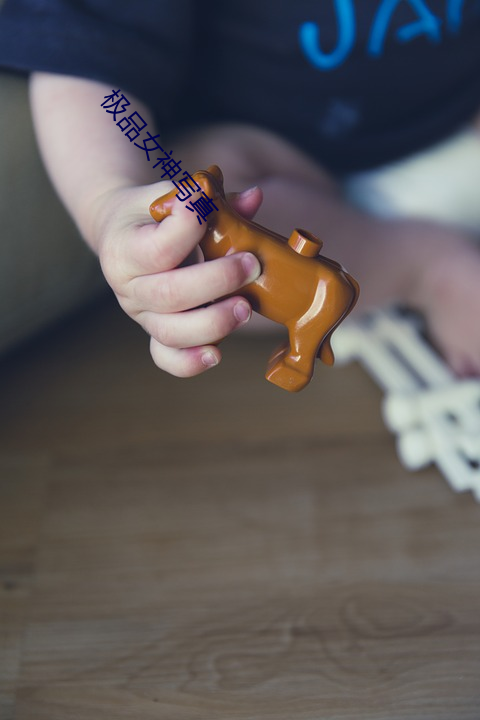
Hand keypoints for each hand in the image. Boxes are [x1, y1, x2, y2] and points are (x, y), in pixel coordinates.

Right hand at [92, 181, 262, 375]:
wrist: (122, 233)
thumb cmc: (152, 213)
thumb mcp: (168, 196)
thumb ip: (207, 198)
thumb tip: (253, 198)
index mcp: (123, 250)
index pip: (157, 249)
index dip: (187, 230)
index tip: (209, 209)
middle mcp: (128, 288)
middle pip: (169, 295)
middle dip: (217, 282)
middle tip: (251, 265)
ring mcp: (142, 315)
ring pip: (172, 332)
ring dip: (214, 322)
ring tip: (245, 307)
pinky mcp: (156, 333)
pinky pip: (167, 358)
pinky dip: (191, 362)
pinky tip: (217, 355)